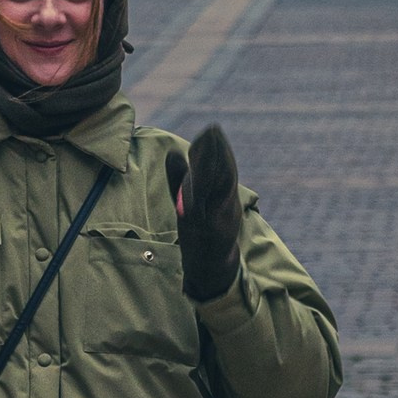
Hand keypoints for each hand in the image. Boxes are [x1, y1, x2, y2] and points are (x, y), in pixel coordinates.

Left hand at [168, 122, 242, 301]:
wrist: (213, 267)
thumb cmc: (203, 232)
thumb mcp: (192, 203)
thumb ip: (181, 180)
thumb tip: (173, 153)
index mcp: (220, 194)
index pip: (221, 167)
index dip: (216, 149)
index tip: (212, 129)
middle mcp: (224, 204)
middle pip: (223, 175)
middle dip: (217, 154)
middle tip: (212, 132)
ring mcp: (220, 220)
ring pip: (220, 193)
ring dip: (214, 172)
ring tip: (206, 153)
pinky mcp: (213, 236)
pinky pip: (208, 216)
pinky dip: (203, 202)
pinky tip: (195, 192)